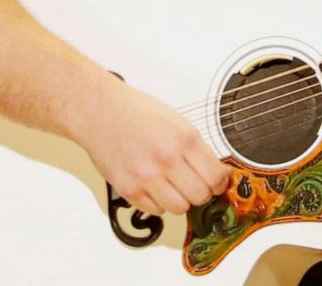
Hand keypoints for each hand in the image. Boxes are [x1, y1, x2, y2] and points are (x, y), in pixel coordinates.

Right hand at [85, 79, 231, 217]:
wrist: (100, 112)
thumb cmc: (137, 113)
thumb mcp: (178, 122)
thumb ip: (197, 149)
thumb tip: (219, 173)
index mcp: (184, 139)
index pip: (215, 177)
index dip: (220, 184)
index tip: (218, 184)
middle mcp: (167, 159)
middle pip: (200, 196)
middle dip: (202, 194)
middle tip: (195, 185)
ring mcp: (146, 176)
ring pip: (179, 208)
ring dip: (180, 201)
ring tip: (173, 187)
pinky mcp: (128, 189)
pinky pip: (155, 210)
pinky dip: (158, 203)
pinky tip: (154, 186)